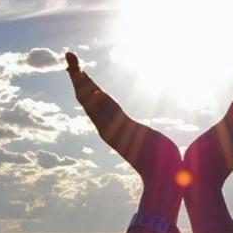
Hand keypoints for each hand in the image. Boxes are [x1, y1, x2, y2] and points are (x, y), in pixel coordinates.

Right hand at [65, 52, 183, 229]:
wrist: (164, 177)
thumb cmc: (160, 160)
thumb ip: (136, 135)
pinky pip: (108, 113)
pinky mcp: (125, 132)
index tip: (77, 68)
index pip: (93, 101)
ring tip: (73, 64)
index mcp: (112, 127)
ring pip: (92, 102)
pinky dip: (99, 101)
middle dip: (78, 77)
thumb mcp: (144, 139)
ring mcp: (114, 130)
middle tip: (68, 55)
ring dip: (83, 82)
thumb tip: (142, 134)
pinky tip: (93, 88)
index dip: (84, 84)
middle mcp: (108, 127)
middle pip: (87, 98)